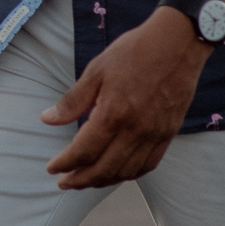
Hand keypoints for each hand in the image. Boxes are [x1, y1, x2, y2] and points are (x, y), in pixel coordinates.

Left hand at [40, 8, 209, 188]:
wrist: (178, 43)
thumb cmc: (134, 52)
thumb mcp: (96, 70)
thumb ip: (72, 100)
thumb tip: (47, 120)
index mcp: (114, 114)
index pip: (84, 151)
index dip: (65, 164)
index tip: (52, 169)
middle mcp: (136, 130)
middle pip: (105, 169)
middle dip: (81, 180)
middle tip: (64, 182)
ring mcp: (156, 134)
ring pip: (127, 171)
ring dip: (104, 181)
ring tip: (87, 180)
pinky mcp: (169, 133)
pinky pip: (149, 164)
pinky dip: (130, 174)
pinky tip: (117, 172)